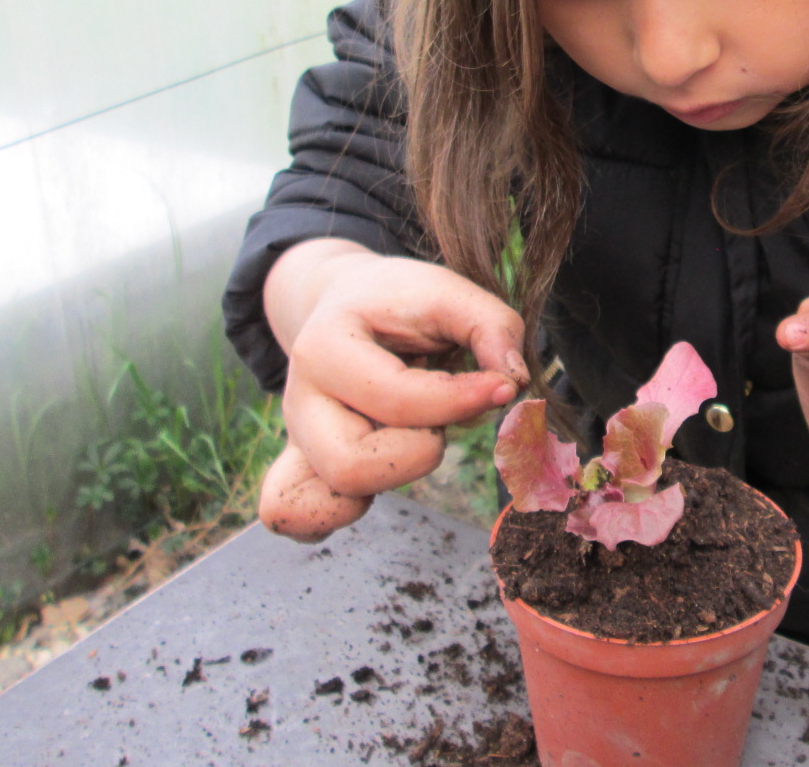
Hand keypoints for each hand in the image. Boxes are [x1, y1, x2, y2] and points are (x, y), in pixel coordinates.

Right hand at [257, 241, 529, 540]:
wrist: (346, 302)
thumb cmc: (400, 300)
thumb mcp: (447, 290)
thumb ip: (491, 326)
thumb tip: (513, 385)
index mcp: (324, 346)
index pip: (395, 400)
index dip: (460, 401)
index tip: (501, 387)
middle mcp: (300, 399)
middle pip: (351, 465)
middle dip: (419, 451)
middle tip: (441, 418)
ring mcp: (298, 438)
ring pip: (337, 494)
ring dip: (394, 477)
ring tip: (416, 437)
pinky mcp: (306, 464)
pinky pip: (295, 515)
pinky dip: (332, 518)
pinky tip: (371, 492)